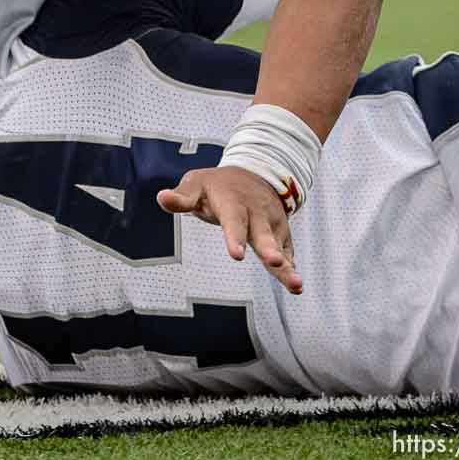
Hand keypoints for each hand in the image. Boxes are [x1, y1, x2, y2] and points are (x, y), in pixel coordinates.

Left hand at [157, 166, 302, 293]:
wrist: (255, 173)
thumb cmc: (218, 185)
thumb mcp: (196, 183)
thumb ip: (182, 197)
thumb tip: (161, 198)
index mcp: (234, 203)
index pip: (234, 220)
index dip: (235, 237)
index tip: (237, 255)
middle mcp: (257, 214)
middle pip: (263, 234)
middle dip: (270, 250)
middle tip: (274, 262)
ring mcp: (272, 225)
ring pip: (280, 248)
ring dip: (287, 267)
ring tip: (297, 285)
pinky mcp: (281, 236)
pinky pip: (288, 254)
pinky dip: (291, 268)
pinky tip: (296, 286)